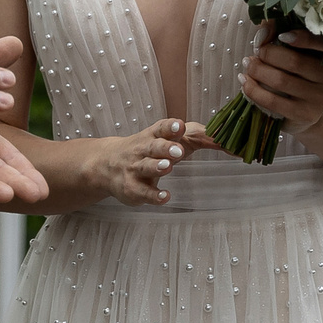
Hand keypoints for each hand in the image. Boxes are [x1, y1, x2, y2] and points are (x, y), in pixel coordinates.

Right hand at [86, 120, 210, 206]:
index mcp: (150, 136)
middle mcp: (141, 151)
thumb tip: (217, 136)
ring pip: (146, 168)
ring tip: (168, 167)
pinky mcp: (132, 189)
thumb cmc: (142, 151)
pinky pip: (143, 193)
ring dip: (156, 167)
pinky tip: (165, 196)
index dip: (170, 127)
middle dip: (166, 148)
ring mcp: (135, 170)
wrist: (105, 165)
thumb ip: (187, 138)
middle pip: (153, 147)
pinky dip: (154, 196)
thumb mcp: (159, 140)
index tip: (180, 126)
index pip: (160, 128)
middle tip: (179, 151)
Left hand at [239, 29, 322, 131]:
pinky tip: (245, 80)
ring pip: (280, 80)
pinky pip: (272, 101)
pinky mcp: (304, 114)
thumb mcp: (303, 47)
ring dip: (257, 69)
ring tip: (248, 63)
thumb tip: (264, 28)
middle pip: (294, 61)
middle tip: (257, 50)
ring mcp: (320, 99)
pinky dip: (253, 89)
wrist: (311, 105)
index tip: (281, 36)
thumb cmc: (305, 67)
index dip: (302, 38)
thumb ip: (285, 30)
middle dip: (268, 52)